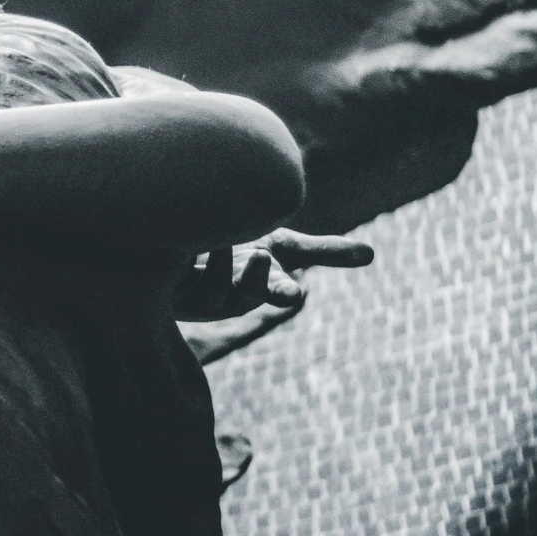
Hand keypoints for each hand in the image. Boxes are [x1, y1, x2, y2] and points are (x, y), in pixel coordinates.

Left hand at [175, 227, 374, 363]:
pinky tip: (186, 244)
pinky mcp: (165, 289)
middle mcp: (228, 295)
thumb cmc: (238, 248)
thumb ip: (323, 252)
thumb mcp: (281, 247)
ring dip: (218, 267)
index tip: (297, 293)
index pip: (275, 292)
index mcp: (257, 286)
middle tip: (260, 255)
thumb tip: (371, 256)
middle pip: (242, 297)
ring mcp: (195, 295)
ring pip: (209, 293)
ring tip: (221, 238)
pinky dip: (182, 263)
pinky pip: (174, 281)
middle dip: (254, 279)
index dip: (284, 291)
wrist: (183, 243)